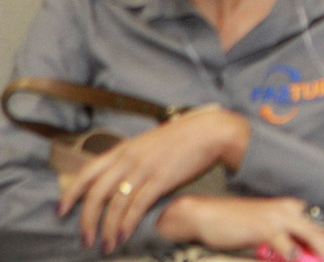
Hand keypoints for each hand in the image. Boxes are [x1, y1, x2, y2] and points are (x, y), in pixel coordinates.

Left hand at [58, 107, 249, 252]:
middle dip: (87, 220)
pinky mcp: (160, 180)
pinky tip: (125, 235)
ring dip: (108, 228)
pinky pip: (137, 206)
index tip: (61, 211)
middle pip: (96, 194)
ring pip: (115, 204)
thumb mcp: (146, 144)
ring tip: (106, 245)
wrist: (208, 131)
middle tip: (85, 238)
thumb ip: (129, 159)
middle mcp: (128, 159)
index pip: (86, 173)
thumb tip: (115, 178)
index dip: (71, 193)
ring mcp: (143, 169)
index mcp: (122, 149)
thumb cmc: (180, 138)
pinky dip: (128, 224)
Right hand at [158, 195, 323, 261]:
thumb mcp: (274, 232)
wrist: (210, 215)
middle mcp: (295, 209)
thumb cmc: (242, 227)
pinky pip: (286, 244)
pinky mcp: (264, 227)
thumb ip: (293, 243)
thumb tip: (308, 258)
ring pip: (316, 236)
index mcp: (299, 209)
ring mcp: (280, 217)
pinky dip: (295, 257)